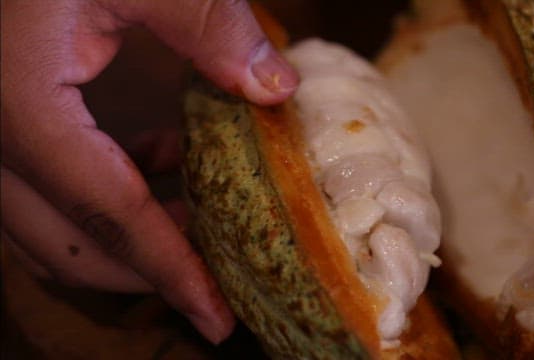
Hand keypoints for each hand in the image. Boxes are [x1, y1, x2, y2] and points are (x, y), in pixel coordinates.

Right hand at [1, 0, 298, 343]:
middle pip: (68, 245)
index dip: (170, 269)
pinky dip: (111, 189)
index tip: (217, 317)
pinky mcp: (7, 117)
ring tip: (202, 219)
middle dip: (145, 273)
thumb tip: (275, 89)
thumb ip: (209, 25)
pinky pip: (52, 184)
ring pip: (52, 226)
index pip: (109, 215)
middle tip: (216, 283)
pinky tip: (161, 157)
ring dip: (129, 235)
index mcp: (23, 109)